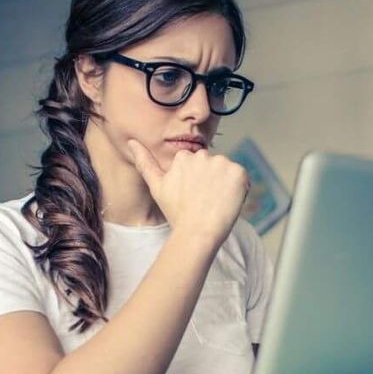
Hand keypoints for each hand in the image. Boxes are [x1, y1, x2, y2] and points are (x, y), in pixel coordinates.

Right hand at [125, 138, 247, 245]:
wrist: (197, 232)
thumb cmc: (176, 213)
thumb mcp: (156, 186)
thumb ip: (144, 162)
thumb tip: (131, 141)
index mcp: (184, 157)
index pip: (197, 165)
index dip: (197, 182)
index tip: (193, 196)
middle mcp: (203, 155)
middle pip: (212, 165)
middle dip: (211, 179)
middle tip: (204, 201)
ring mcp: (222, 163)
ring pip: (226, 171)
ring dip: (225, 183)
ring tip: (215, 203)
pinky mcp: (238, 172)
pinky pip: (241, 178)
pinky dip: (238, 189)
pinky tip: (227, 202)